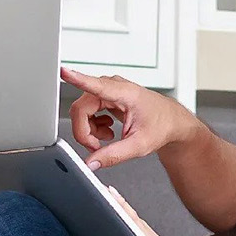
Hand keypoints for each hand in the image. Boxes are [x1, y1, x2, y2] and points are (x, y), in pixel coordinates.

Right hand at [61, 68, 207, 169]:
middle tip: (97, 147)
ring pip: (82, 110)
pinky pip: (87, 111)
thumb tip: (91, 163)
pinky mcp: (106, 96)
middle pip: (81, 108)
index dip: (77, 80)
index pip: (96, 86)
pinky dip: (93, 125)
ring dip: (89, 129)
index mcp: (125, 94)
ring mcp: (109, 90)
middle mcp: (114, 87)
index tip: (64, 72)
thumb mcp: (139, 146)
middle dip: (84, 131)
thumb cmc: (161, 126)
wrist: (171, 122)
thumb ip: (113, 155)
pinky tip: (107, 130)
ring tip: (107, 137)